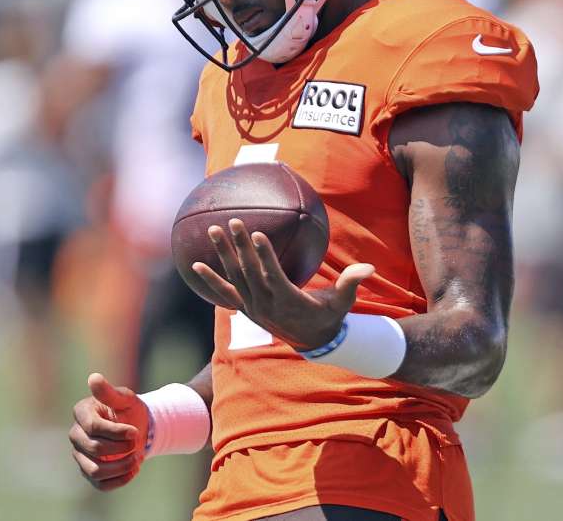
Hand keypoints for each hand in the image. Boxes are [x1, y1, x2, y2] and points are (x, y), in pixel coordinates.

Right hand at [68, 373, 147, 490]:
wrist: (138, 429)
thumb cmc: (129, 410)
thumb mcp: (125, 398)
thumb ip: (110, 392)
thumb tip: (93, 378)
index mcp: (82, 413)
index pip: (93, 428)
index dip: (116, 432)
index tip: (135, 431)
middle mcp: (76, 435)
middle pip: (94, 449)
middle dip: (121, 448)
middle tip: (137, 443)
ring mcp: (81, 455)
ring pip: (95, 470)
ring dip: (120, 467)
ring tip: (137, 459)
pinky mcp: (89, 471)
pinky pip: (101, 484)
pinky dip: (120, 480)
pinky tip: (134, 469)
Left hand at [189, 218, 373, 350]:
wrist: (312, 342)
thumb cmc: (328, 315)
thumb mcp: (343, 302)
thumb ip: (351, 283)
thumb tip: (368, 268)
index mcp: (288, 300)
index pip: (273, 275)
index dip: (264, 256)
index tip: (257, 234)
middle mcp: (266, 304)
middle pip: (250, 272)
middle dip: (240, 246)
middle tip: (234, 220)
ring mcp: (253, 306)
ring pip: (234, 278)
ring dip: (222, 254)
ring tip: (213, 230)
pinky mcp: (245, 308)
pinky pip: (223, 293)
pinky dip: (209, 280)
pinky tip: (195, 265)